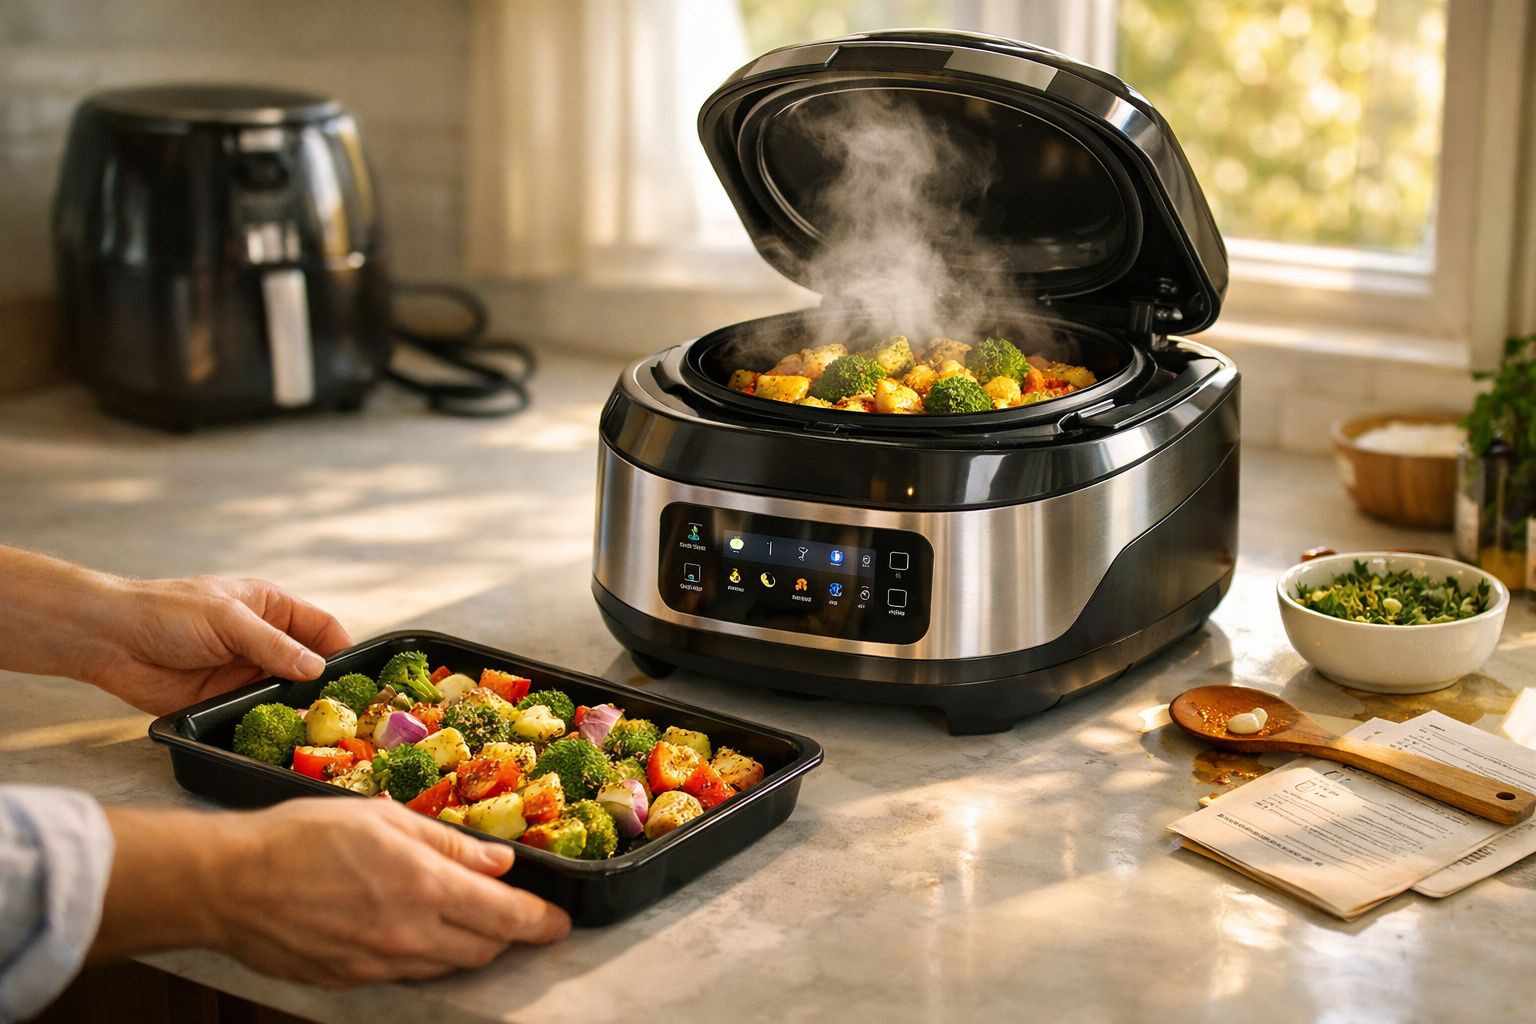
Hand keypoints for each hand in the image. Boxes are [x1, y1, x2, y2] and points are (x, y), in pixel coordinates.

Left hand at [82, 574, 353, 713]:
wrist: (109, 640)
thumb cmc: (167, 612)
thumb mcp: (228, 619)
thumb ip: (273, 645)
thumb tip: (317, 669)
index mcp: (272, 608)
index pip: (322, 628)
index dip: (343, 650)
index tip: (359, 678)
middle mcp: (264, 641)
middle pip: (310, 665)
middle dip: (327, 686)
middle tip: (346, 712)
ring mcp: (246, 673)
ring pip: (287, 694)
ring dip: (300, 709)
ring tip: (321, 729)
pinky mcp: (225, 702)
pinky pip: (258, 716)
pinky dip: (273, 725)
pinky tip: (285, 736)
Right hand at [94, 799, 571, 984]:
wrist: (230, 883)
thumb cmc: (302, 836)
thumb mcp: (383, 818)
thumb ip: (447, 843)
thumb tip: (498, 862)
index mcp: (423, 886)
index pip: (505, 918)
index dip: (541, 923)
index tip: (559, 923)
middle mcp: (408, 934)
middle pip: (484, 949)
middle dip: (507, 933)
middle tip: (511, 913)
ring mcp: (379, 964)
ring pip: (448, 966)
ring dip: (467, 945)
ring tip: (461, 915)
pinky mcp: (351, 979)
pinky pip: (409, 974)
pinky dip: (425, 955)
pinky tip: (413, 928)